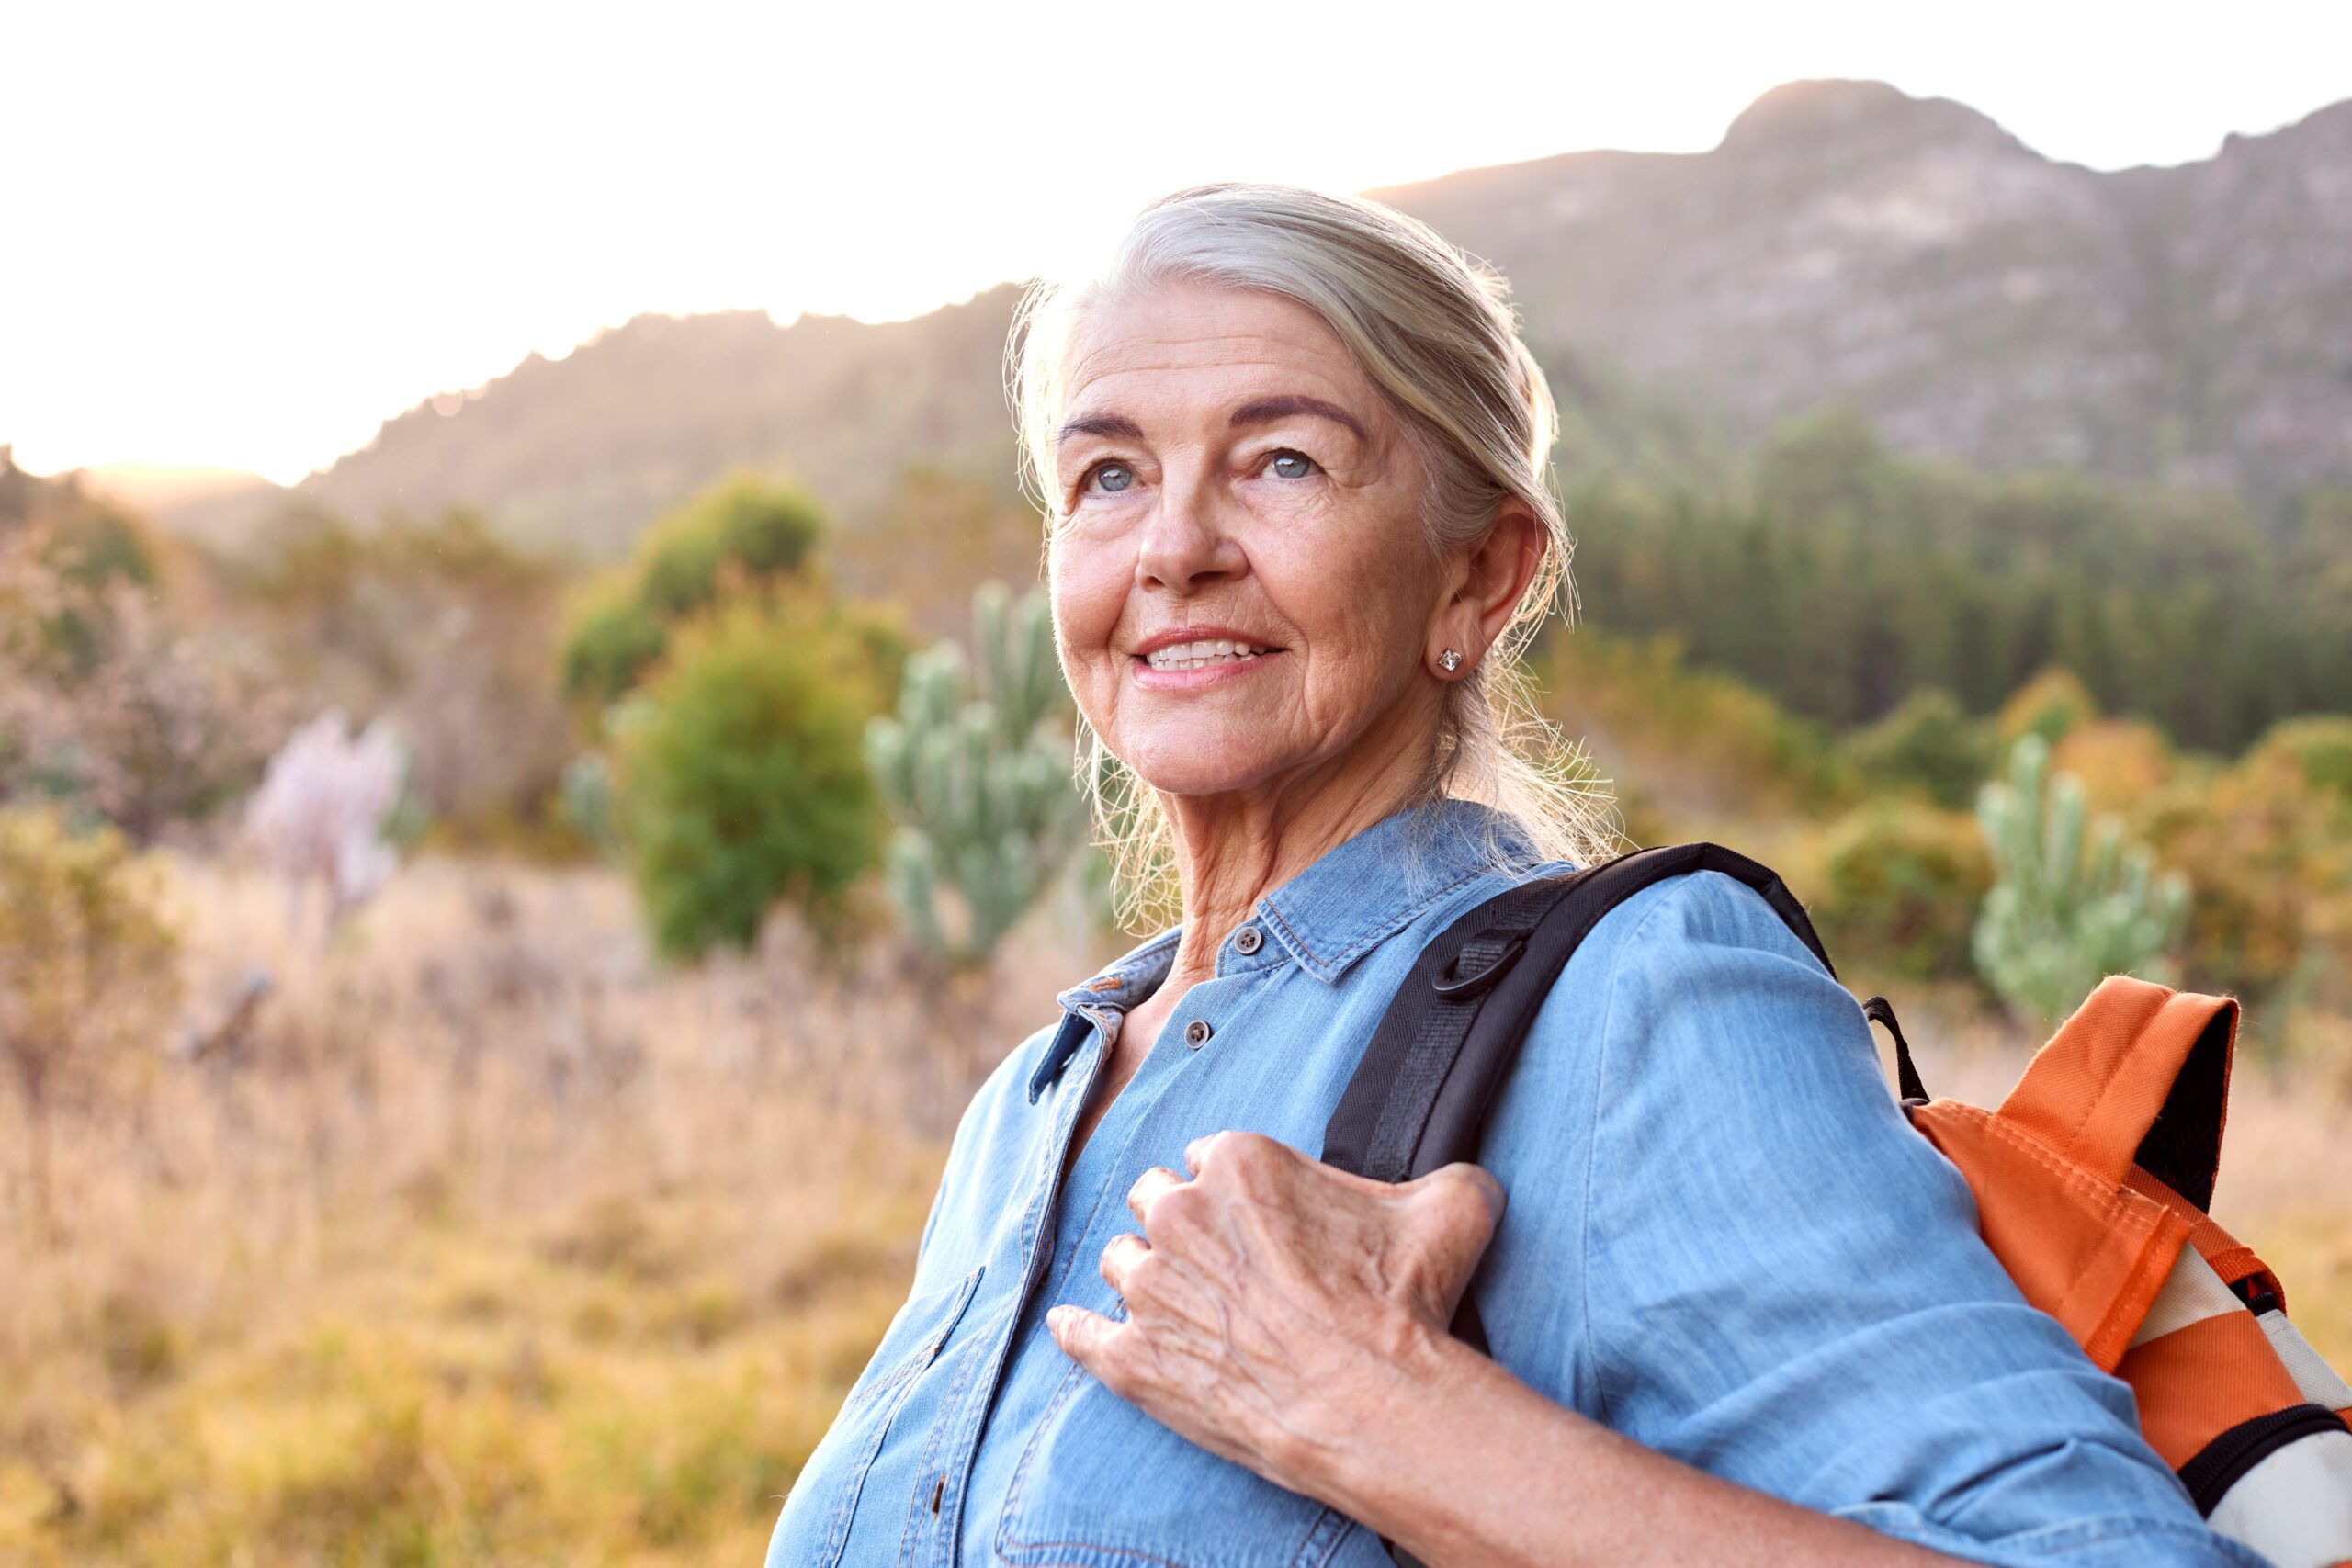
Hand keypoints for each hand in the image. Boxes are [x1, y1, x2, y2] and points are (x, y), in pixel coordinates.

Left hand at [1047, 1130, 1502, 1496]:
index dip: (1232, 1186)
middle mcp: (1180, 1214)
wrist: (1372, 1401)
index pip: (1210, 1154)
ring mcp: (1148, 1287)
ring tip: (1177, 1302)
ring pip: (1118, 1259)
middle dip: (1180, 1222)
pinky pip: (1079, 1333)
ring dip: (1142, 1274)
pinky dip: (1078, 1331)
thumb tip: (1464, 1182)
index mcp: (1240, 1163)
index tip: (1254, 1217)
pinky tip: (1075, 1328)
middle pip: (1154, 1197)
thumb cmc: (1404, 1305)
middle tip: (1219, 1261)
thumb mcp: (1453, 1208)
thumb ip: (1448, 1177)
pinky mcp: (1131, 1357)